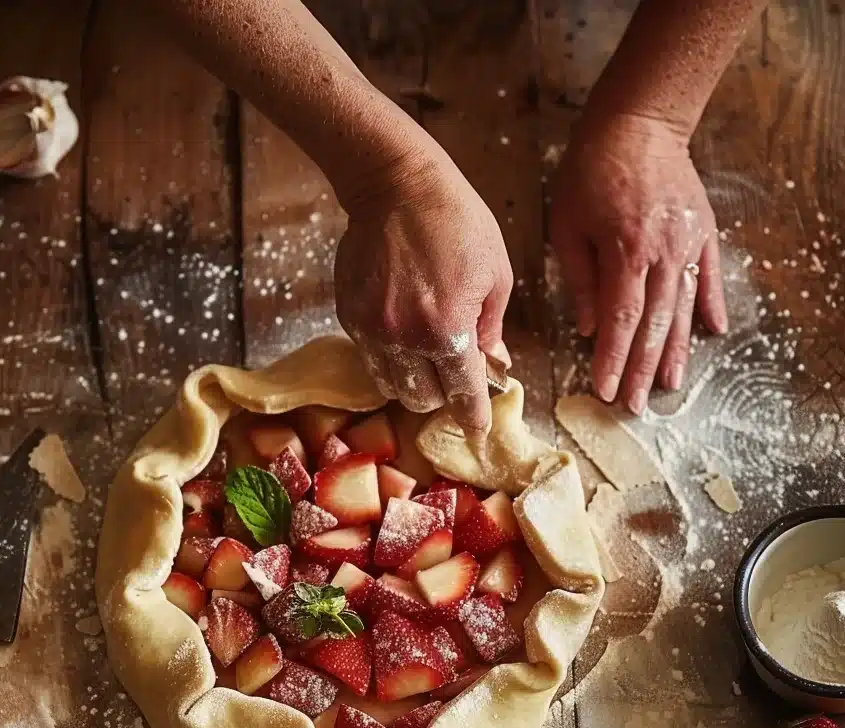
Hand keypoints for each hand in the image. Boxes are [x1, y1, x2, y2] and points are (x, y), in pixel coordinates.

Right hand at [334, 154, 512, 432]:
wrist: (394, 184)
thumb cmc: (455, 221)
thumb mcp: (495, 272)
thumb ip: (491, 327)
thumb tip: (492, 364)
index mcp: (447, 329)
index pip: (462, 392)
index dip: (473, 414)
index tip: (478, 426)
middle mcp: (405, 338)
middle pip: (422, 400)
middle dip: (442, 394)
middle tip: (454, 374)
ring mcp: (371, 330)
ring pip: (392, 386)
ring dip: (413, 382)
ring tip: (426, 356)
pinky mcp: (350, 317)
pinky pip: (371, 358)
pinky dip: (390, 358)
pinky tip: (403, 331)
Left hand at [550, 113, 727, 413]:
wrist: (639, 123)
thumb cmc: (591, 172)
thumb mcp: (567, 225)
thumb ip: (579, 279)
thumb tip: (586, 327)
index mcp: (626, 252)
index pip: (621, 319)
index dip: (612, 358)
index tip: (604, 389)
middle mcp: (663, 253)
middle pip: (655, 324)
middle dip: (642, 368)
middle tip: (634, 404)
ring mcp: (688, 243)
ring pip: (683, 308)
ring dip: (678, 350)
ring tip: (671, 385)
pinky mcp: (703, 231)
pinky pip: (709, 276)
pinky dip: (711, 305)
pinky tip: (713, 332)